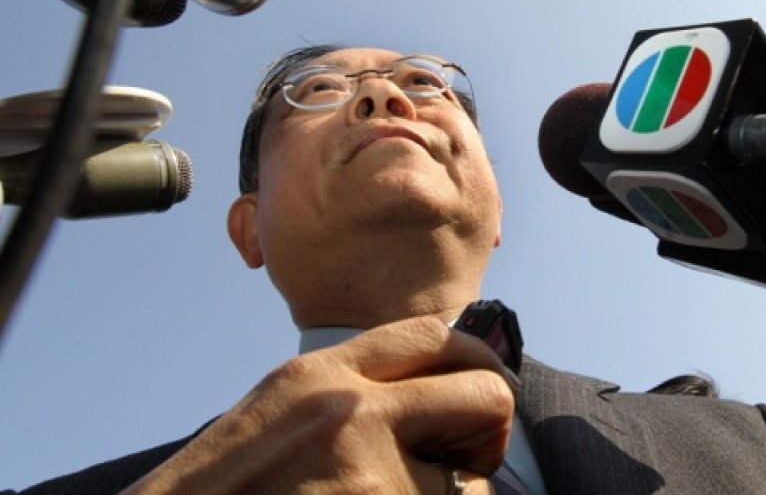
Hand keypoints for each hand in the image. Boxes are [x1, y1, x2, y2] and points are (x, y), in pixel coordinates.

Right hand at [123, 316, 516, 493]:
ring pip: (470, 480)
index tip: (478, 392)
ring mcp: (367, 471)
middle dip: (491, 429)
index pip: (434, 334)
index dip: (475, 363)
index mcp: (319, 373)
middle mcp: (348, 409)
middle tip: (469, 461)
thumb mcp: (282, 416)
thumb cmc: (226, 491)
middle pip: (484, 390)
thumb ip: (353, 393)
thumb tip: (436, 394)